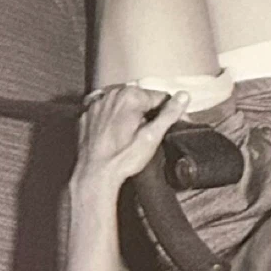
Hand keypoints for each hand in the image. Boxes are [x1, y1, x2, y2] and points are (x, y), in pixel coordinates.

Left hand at [72, 85, 189, 196]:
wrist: (94, 174)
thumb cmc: (122, 158)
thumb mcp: (152, 137)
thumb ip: (169, 114)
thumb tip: (183, 96)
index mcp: (130, 97)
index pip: (160, 97)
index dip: (169, 112)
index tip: (173, 125)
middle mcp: (111, 95)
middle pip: (140, 98)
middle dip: (148, 113)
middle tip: (151, 134)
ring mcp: (97, 104)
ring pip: (122, 104)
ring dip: (130, 115)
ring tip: (132, 136)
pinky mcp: (87, 115)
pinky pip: (106, 111)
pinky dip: (112, 119)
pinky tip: (115, 135)